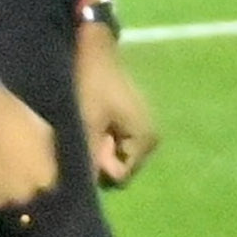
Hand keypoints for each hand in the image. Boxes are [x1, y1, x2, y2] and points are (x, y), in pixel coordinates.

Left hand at [78, 15, 159, 186]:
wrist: (96, 47)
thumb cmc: (92, 84)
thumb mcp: (87, 122)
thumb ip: (90, 158)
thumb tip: (85, 189)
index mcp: (146, 139)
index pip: (119, 176)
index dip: (99, 164)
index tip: (90, 139)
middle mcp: (151, 137)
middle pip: (119, 166)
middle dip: (100, 155)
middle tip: (87, 128)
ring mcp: (144, 127)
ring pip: (115, 153)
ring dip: (99, 145)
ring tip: (88, 120)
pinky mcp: (134, 118)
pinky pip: (117, 140)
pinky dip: (102, 135)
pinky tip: (93, 116)